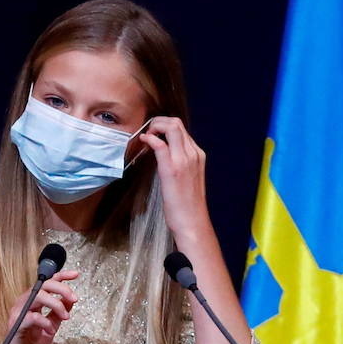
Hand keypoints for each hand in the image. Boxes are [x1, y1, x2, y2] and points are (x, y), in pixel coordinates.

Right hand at [0, 270, 79, 343]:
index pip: (46, 283)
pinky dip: (45, 322)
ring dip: (56, 304)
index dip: (61, 276)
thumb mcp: (51, 327)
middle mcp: (24, 304)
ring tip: (65, 317)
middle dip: (62, 289)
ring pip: (37, 296)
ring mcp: (18, 313)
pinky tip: (50, 331)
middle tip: (75, 299)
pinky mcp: (15, 325)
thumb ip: (58, 313)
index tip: (75, 275)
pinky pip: (32, 316)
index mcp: (32, 302)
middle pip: (43, 285)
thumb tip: (71, 299)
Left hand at [139, 117, 211, 239]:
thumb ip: (181, 163)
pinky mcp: (172, 169)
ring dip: (154, 127)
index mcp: (198, 155)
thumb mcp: (189, 178)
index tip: (154, 133)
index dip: (165, 126)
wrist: (192, 222)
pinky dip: (150, 138)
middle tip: (148, 131)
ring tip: (146, 136)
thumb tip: (165, 154)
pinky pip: (160, 145)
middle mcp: (193, 154)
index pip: (182, 129)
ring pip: (171, 128)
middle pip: (176, 123)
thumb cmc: (188, 205)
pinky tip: (144, 141)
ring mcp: (184, 160)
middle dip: (158, 121)